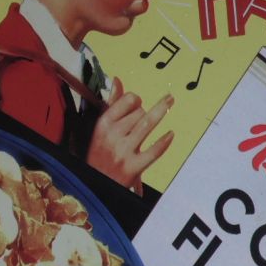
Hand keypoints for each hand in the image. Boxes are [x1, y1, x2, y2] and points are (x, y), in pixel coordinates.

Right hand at [85, 76, 174, 190]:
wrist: (95, 185)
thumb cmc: (100, 154)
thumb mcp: (101, 129)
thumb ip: (111, 103)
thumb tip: (118, 79)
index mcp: (103, 124)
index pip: (127, 101)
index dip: (136, 100)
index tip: (138, 103)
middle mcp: (112, 136)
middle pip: (139, 113)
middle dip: (145, 112)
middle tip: (143, 119)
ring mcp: (123, 152)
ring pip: (147, 124)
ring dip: (161, 111)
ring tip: (170, 101)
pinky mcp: (133, 167)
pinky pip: (154, 151)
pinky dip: (164, 141)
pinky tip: (171, 134)